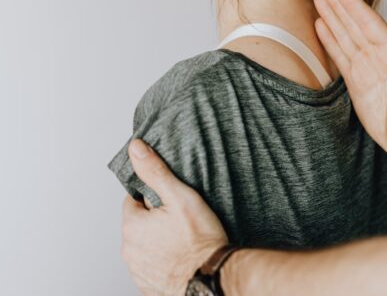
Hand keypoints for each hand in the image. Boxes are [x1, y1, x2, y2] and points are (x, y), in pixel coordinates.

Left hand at [121, 139, 228, 295]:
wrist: (213, 280)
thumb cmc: (200, 241)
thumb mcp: (180, 197)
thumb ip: (156, 172)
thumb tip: (136, 149)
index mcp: (132, 225)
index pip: (133, 200)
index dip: (154, 198)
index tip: (172, 203)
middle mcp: (129, 250)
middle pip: (139, 224)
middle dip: (155, 220)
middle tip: (181, 221)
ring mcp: (138, 270)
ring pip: (145, 245)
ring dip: (158, 241)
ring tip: (183, 239)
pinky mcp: (148, 285)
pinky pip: (152, 266)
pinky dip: (163, 260)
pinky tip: (181, 256)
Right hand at [313, 0, 386, 159]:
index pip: (370, 24)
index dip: (354, 5)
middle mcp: (378, 55)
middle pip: (354, 24)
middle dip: (339, 4)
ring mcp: (366, 66)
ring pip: (345, 35)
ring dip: (332, 16)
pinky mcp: (356, 80)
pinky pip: (340, 55)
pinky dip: (329, 39)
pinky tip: (320, 25)